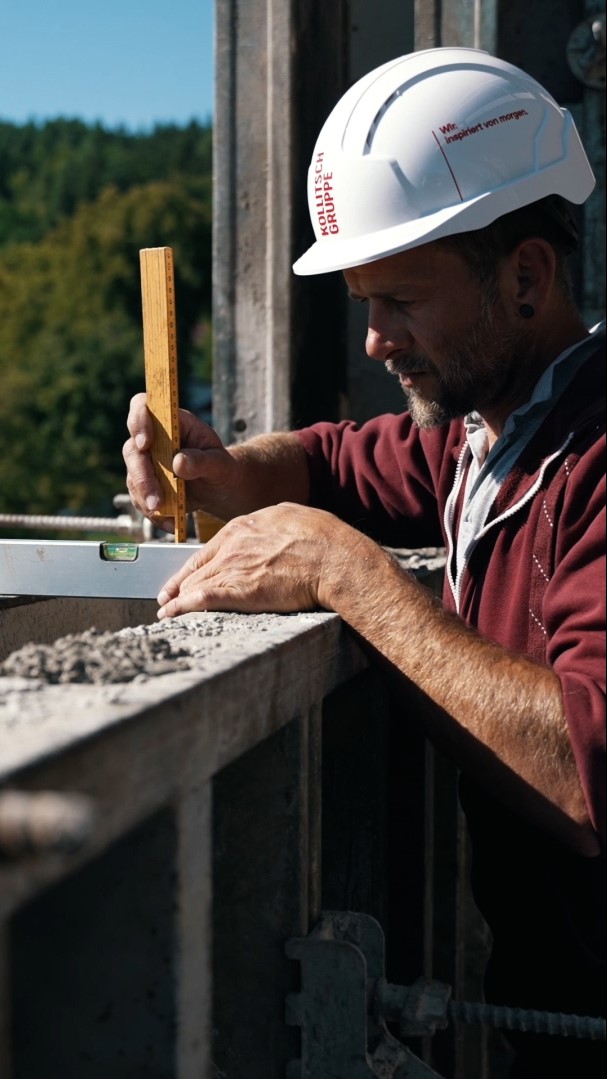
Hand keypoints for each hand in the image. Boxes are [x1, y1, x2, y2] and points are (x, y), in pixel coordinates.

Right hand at [123, 393, 234, 530]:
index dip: (139, 421)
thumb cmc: (220, 467)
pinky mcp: (144, 485)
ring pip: (133, 478)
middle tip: (156, 500)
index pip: (142, 407)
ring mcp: (145, 463)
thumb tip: (179, 463)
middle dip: (142, 476)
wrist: (219, 487)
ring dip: (145, 499)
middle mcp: (152, 440)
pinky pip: (140, 499)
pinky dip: (154, 514)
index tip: (146, 443)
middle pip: (132, 450)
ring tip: (166, 514)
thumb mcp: (220, 463)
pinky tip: (171, 522)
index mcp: (170, 422)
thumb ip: (202, 461)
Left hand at [156, 502, 356, 617]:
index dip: (195, 565)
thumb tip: (273, 530)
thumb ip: (273, 525)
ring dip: (177, 599)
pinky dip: (181, 608)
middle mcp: (233, 546)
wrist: (333, 558)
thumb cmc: (324, 538)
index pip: (210, 549)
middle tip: (167, 597)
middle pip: (198, 568)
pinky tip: (170, 614)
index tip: (186, 576)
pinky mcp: (239, 591)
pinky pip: (201, 599)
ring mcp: (234, 567)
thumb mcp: (292, 517)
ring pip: (196, 584)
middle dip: (180, 584)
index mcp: (245, 527)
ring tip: (166, 611)